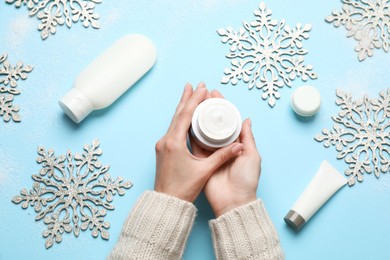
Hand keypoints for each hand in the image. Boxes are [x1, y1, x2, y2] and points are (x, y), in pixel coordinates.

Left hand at [154, 83, 243, 201]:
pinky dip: (179, 118)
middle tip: (195, 84)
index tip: (202, 88)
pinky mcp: (163, 150)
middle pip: (177, 114)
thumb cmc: (183, 188)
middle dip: (187, 98)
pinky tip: (184, 116)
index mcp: (174, 143)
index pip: (185, 115)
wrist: (166, 202)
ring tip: (189, 94)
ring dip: (182, 107)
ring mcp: (162, 145)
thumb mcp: (204, 170)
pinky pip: (172, 128)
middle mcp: (166, 141)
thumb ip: (222, 156)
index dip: (195, 100)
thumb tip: (240, 146)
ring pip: (173, 120)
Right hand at [190, 90, 260, 216]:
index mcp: (236, 144)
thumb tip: (246, 119)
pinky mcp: (200, 160)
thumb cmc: (246, 180)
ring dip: (199, 116)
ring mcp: (210, 152)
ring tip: (195, 102)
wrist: (233, 201)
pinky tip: (187, 119)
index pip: (228, 121)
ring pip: (204, 130)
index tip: (215, 94)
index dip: (222, 107)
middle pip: (214, 123)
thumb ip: (247, 138)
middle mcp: (222, 146)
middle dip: (208, 108)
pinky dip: (191, 132)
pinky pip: (194, 143)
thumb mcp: (251, 156)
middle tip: (203, 93)